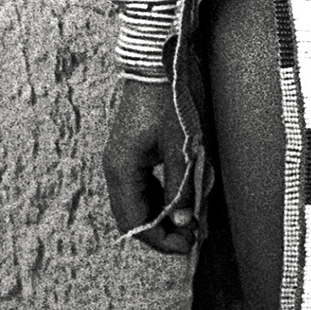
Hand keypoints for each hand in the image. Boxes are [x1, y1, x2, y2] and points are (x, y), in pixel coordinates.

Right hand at [102, 78, 196, 255]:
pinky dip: (162, 197)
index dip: (161, 240)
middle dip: (163, 230)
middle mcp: (117, 168)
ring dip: (163, 215)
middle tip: (193, 237)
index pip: (135, 222)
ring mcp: (123, 159)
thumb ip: (181, 189)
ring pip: (139, 202)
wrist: (161, 61)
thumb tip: (184, 224)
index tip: (188, 247)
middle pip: (134, 215)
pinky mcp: (134, 151)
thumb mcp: (182, 148)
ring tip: (191, 220)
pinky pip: (144, 185)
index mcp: (122, 170)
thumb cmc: (172, 101)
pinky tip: (181, 199)